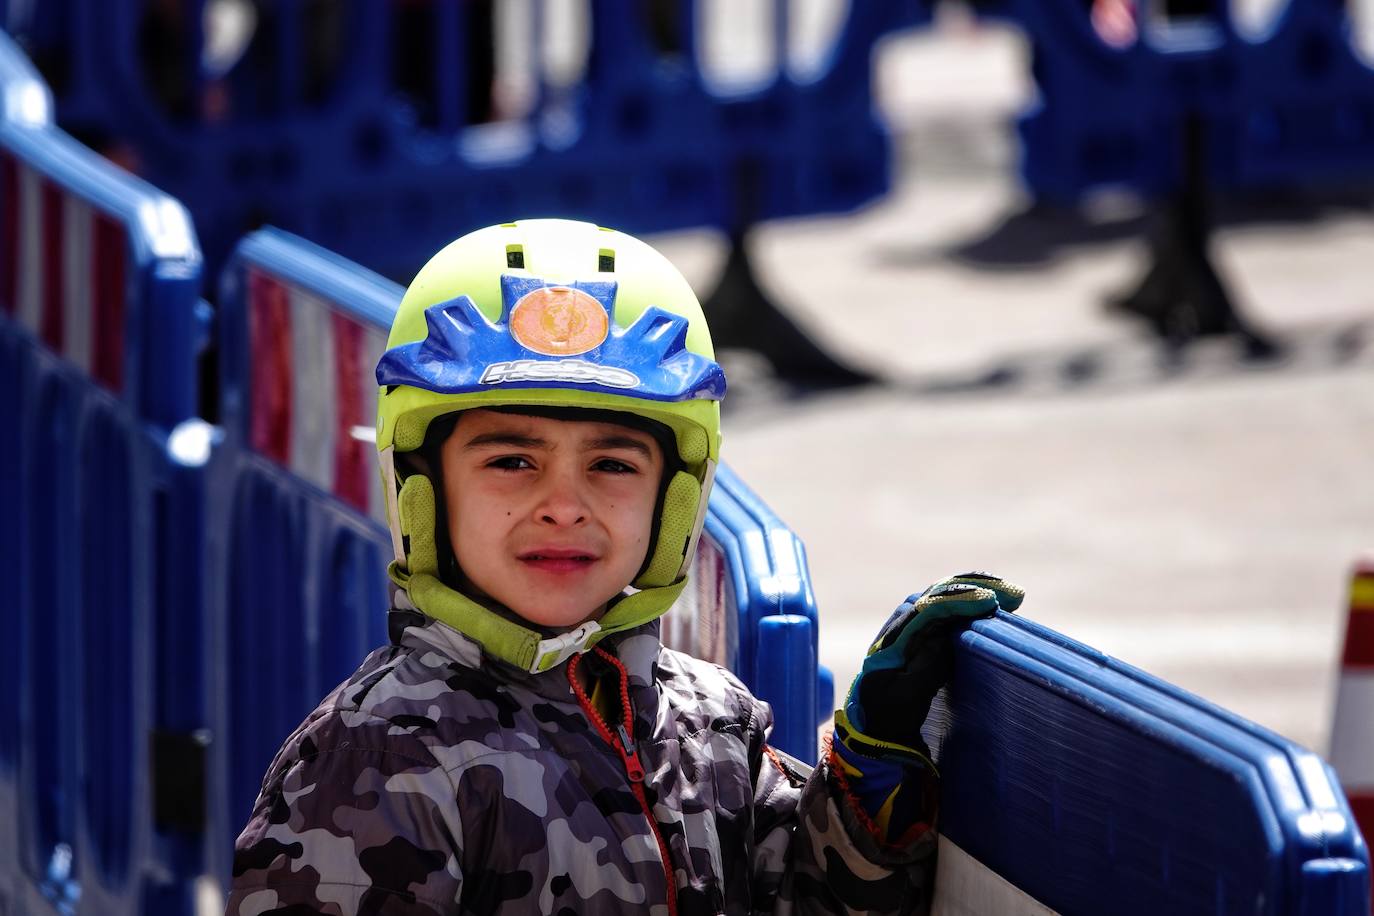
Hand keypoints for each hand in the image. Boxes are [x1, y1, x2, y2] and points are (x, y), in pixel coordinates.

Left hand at [837, 573, 1023, 764]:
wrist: (877, 730)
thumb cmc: (891, 716)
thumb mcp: (908, 697)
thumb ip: (927, 667)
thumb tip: (948, 637)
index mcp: (893, 639)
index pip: (927, 609)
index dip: (959, 601)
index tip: (988, 601)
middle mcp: (902, 627)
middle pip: (938, 594)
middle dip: (973, 587)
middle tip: (1011, 593)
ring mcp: (912, 630)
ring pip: (944, 598)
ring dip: (975, 590)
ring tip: (1010, 593)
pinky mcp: (924, 637)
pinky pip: (947, 611)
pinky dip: (970, 603)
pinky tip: (993, 604)